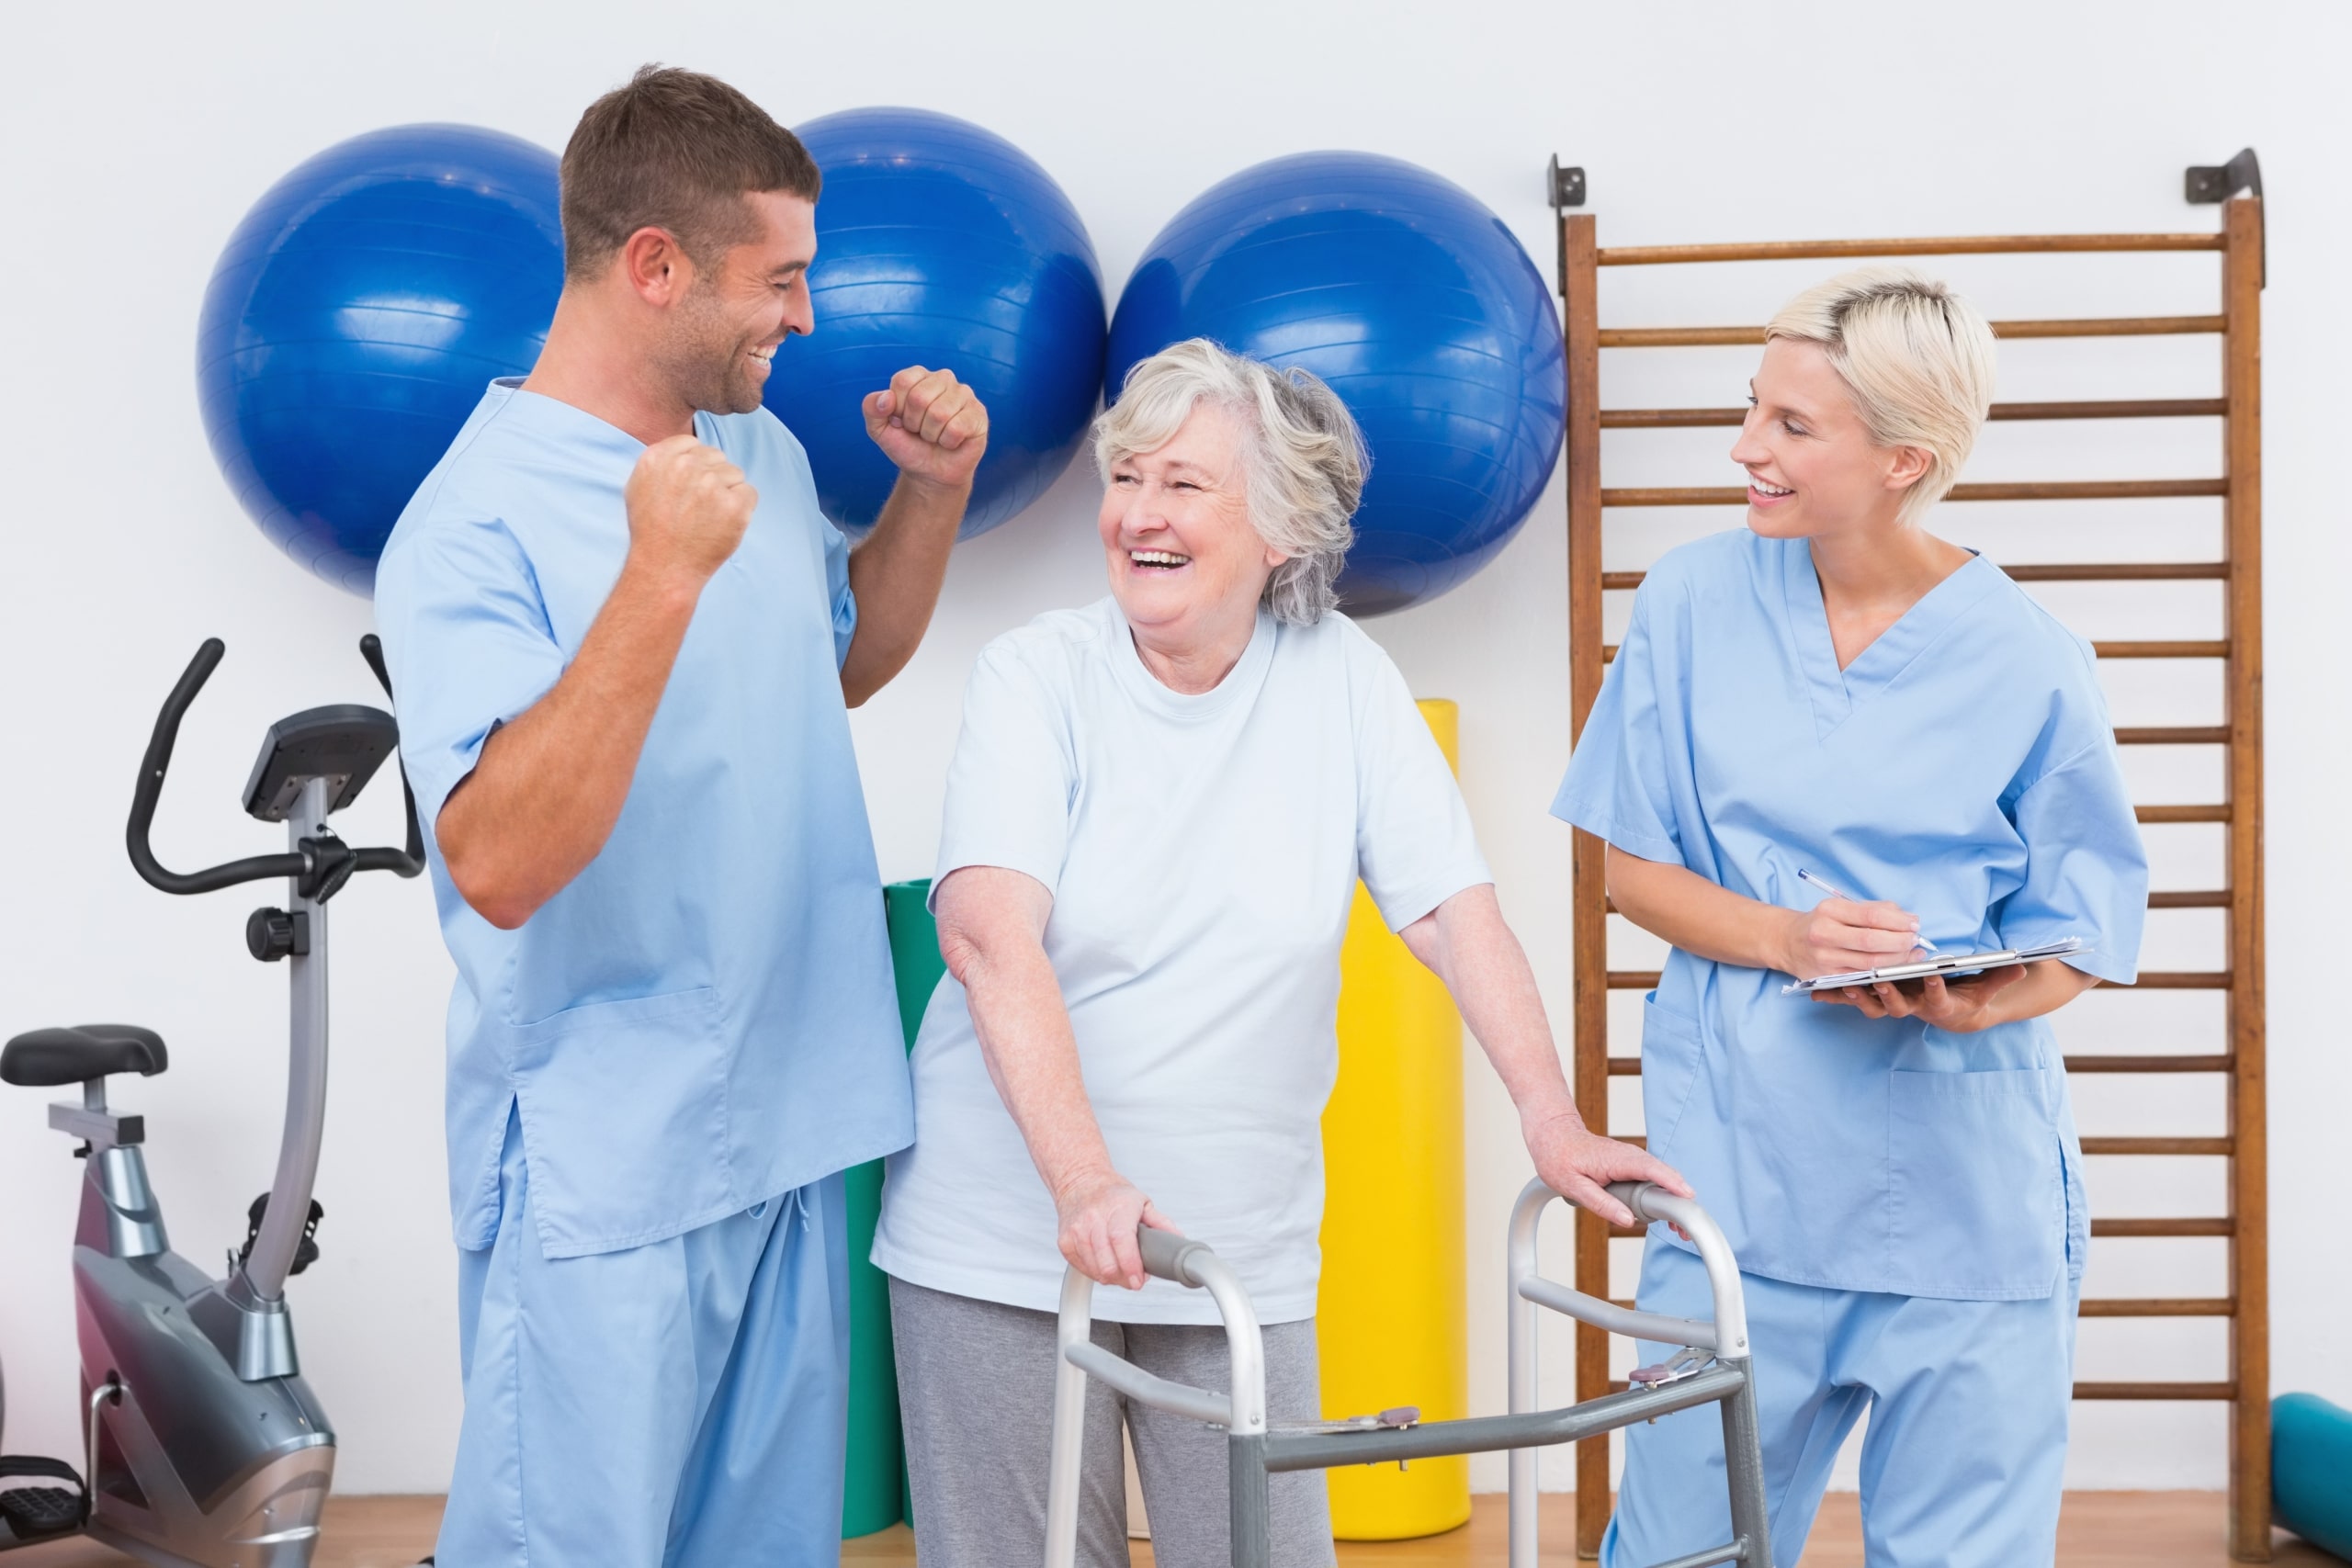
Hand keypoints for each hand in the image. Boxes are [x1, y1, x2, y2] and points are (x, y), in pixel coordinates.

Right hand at [624, 435, 756, 585]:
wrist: (664, 568)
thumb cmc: (652, 530)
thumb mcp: (639, 486)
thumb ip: (662, 460)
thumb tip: (686, 447)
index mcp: (659, 457)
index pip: (693, 444)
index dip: (694, 467)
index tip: (687, 490)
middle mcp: (685, 466)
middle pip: (716, 456)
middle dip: (712, 478)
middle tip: (697, 508)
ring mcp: (711, 485)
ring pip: (735, 474)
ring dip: (727, 493)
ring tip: (707, 518)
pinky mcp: (734, 505)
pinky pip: (749, 492)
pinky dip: (741, 508)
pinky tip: (722, 525)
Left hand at [864, 366, 987, 490]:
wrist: (930, 473)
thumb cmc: (908, 446)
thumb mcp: (879, 430)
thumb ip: (871, 409)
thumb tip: (887, 398)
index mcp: (918, 375)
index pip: (902, 382)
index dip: (898, 409)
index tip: (903, 421)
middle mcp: (943, 378)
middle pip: (919, 397)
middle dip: (915, 424)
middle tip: (921, 431)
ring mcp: (964, 394)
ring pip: (939, 413)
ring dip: (932, 434)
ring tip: (935, 436)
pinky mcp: (978, 413)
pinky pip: (957, 427)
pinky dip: (948, 442)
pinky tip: (951, 442)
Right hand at [1052, 1167, 1178, 1289]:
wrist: (1079, 1182)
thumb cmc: (1111, 1193)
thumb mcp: (1141, 1202)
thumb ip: (1161, 1224)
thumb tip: (1178, 1242)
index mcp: (1117, 1207)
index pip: (1121, 1240)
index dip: (1131, 1265)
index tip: (1139, 1280)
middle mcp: (1094, 1218)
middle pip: (1107, 1262)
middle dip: (1125, 1278)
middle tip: (1135, 1277)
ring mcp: (1077, 1231)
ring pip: (1095, 1270)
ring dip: (1112, 1277)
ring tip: (1120, 1268)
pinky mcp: (1065, 1242)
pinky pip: (1083, 1269)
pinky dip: (1096, 1273)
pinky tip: (1104, 1262)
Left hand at [1522, 1111, 1692, 1229]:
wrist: (1554, 1135)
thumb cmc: (1559, 1158)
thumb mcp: (1573, 1186)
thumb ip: (1601, 1203)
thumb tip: (1628, 1220)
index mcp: (1618, 1160)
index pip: (1652, 1170)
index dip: (1672, 1184)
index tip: (1688, 1198)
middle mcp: (1631, 1156)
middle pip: (1665, 1175)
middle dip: (1680, 1200)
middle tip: (1683, 1229)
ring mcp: (1633, 1159)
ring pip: (1662, 1177)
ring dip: (1674, 1199)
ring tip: (1679, 1228)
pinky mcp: (1632, 1164)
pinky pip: (1654, 1178)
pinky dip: (1664, 1193)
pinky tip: (1666, 1213)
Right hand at [1778, 896, 1927, 979]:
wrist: (1787, 942)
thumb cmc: (1821, 922)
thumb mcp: (1841, 907)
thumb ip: (1874, 909)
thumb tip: (1908, 919)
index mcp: (1830, 910)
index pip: (1872, 916)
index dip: (1899, 921)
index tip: (1915, 924)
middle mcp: (1824, 934)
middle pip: (1873, 941)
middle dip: (1901, 942)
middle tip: (1915, 940)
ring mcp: (1825, 958)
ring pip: (1871, 963)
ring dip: (1898, 960)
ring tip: (1912, 954)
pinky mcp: (1827, 977)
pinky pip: (1863, 977)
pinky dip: (1884, 973)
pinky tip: (1896, 967)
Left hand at [1812, 964, 2026, 1031]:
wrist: (1953, 1016)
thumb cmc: (1967, 998)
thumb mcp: (1986, 989)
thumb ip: (2000, 977)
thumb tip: (2023, 965)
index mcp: (1938, 1004)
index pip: (1936, 996)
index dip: (1934, 987)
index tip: (1931, 976)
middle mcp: (1913, 1008)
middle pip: (1897, 1004)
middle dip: (1887, 994)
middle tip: (1876, 981)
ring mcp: (1894, 1006)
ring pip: (1872, 1005)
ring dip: (1858, 997)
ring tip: (1845, 985)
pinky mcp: (1878, 1002)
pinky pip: (1855, 1001)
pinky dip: (1836, 997)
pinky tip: (1815, 991)